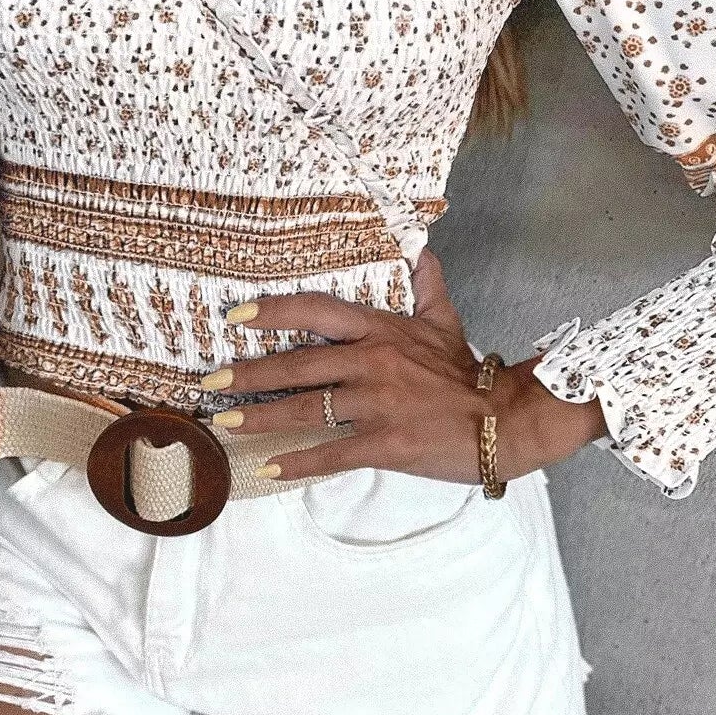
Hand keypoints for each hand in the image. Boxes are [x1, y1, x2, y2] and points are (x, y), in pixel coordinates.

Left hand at [202, 248, 607, 484]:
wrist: (505, 419)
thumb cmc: (469, 373)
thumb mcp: (446, 320)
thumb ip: (426, 283)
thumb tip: (421, 246)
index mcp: (381, 331)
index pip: (316, 312)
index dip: (273, 312)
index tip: (236, 315)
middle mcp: (372, 363)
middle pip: (297, 366)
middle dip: (248, 374)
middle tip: (210, 381)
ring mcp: (376, 405)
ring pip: (305, 410)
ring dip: (258, 418)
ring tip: (223, 424)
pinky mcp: (385, 444)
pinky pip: (332, 453)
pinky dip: (298, 462)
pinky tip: (269, 468)